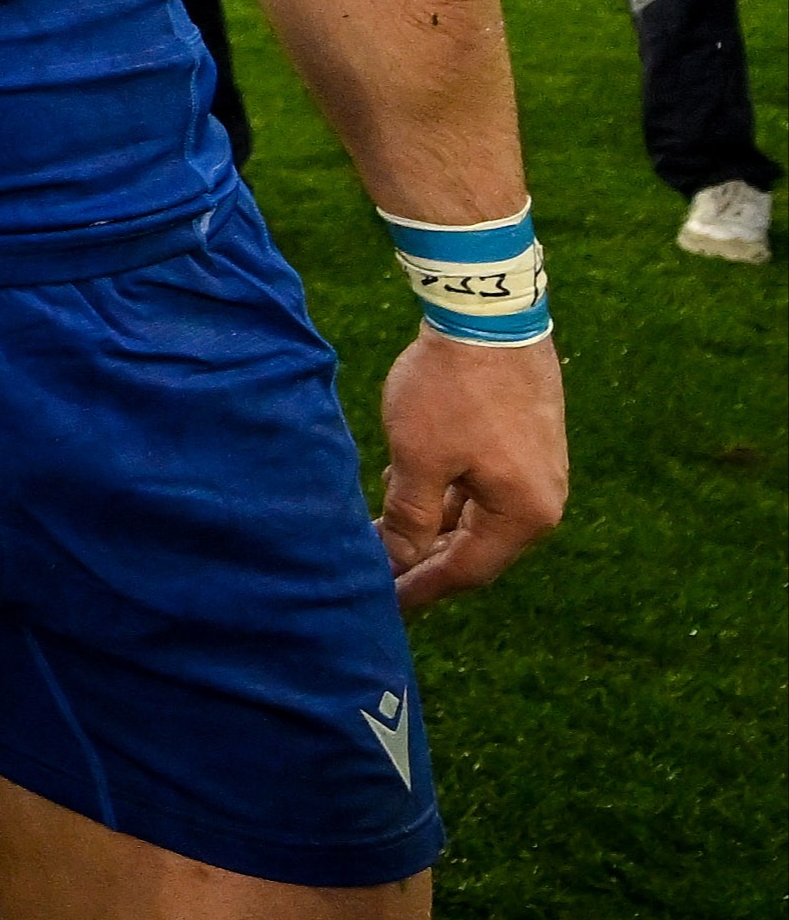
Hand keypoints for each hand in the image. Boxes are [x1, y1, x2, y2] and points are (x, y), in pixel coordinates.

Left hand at [373, 327, 568, 609]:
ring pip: (475, 514)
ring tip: (380, 523)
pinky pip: (481, 484)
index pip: (466, 571)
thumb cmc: (452, 391)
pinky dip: (444, 490)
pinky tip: (405, 479)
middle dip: (423, 558)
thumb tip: (398, 561)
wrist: (487, 313)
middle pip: (475, 547)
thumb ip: (409, 518)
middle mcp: (543, 500)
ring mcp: (540, 470)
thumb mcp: (418, 459)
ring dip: (429, 521)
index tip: (383, 606)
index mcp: (524, 515)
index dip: (421, 588)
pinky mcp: (528, 442)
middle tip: (376, 571)